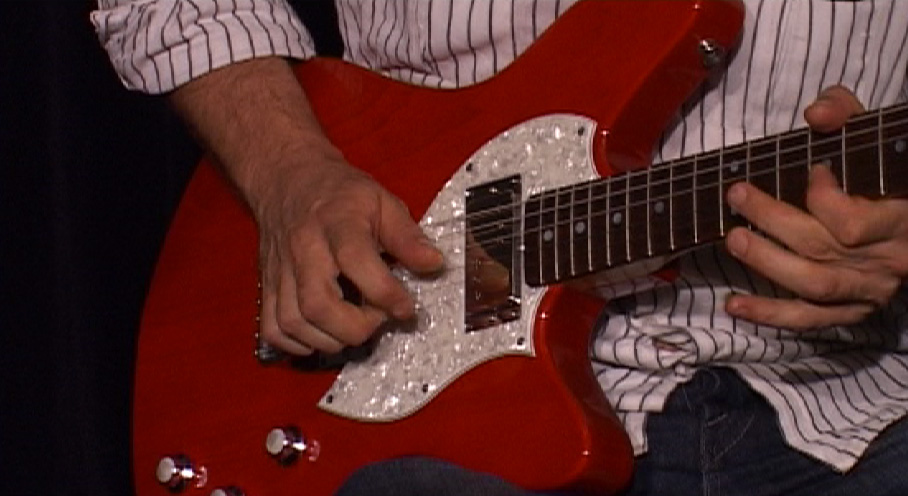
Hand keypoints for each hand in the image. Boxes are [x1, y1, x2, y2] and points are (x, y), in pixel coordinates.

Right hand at [169, 57, 442, 354]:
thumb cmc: (339, 193)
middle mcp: (304, 249)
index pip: (355, 260)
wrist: (288, 178)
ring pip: (293, 322)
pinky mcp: (267, 285)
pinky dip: (299, 344)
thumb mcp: (381, 200)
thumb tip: (434, 264)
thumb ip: (407, 236)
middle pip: (318, 304)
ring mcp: (280, 270)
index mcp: (336, 223)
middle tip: (378, 319)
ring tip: (355, 327)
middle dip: (356, 327)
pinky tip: (324, 335)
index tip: (407, 308)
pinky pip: (273, 329)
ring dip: (330, 340)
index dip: (384, 292)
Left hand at [724, 85, 907, 328]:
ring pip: (813, 284)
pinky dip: (768, 315)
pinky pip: (807, 319)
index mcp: (901, 219)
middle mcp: (887, 260)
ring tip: (732, 238)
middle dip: (773, 220)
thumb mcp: (875, 135)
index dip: (827, 200)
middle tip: (736, 195)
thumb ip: (848, 113)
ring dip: (766, 262)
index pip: (854, 224)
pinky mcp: (849, 310)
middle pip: (823, 248)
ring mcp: (868, 289)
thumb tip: (816, 112)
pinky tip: (733, 305)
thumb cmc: (886, 170)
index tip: (814, 171)